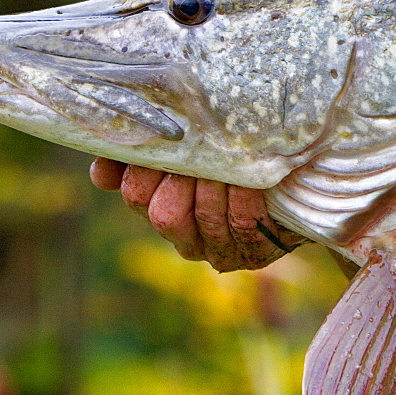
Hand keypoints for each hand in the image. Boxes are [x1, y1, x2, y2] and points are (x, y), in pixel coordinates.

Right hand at [90, 157, 305, 271]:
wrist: (295, 174)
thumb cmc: (237, 147)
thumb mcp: (192, 142)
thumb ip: (148, 148)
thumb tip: (100, 172)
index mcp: (158, 200)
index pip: (134, 192)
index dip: (145, 171)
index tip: (163, 146)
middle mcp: (181, 231)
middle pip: (162, 213)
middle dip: (182, 179)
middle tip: (200, 152)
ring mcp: (214, 246)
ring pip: (201, 220)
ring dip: (216, 186)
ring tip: (230, 163)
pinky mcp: (249, 252)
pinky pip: (240, 227)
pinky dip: (245, 200)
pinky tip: (254, 184)